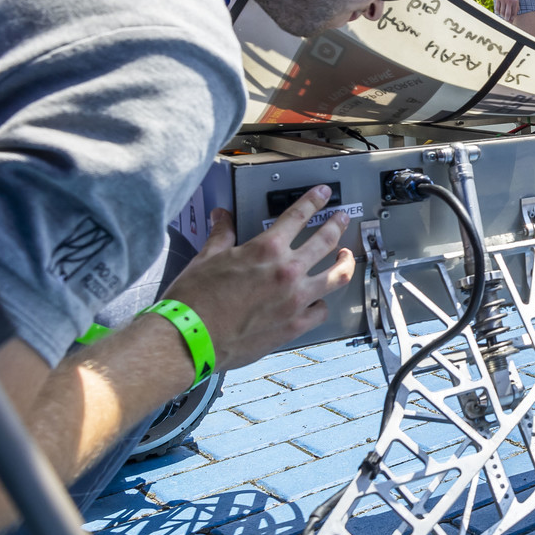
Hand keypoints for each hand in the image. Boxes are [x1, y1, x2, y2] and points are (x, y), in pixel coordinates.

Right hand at [162, 189, 355, 370]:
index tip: (323, 194)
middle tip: (342, 218)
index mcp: (266, 249)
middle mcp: (287, 271)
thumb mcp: (206, 258)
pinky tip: (321, 299)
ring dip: (345, 262)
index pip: (299, 215)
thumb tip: (222, 217)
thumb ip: (221, 234)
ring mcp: (296, 300)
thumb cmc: (194, 301)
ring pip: (338, 275)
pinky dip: (322, 303)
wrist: (188, 340)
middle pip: (327, 239)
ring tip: (345, 256)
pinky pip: (322, 311)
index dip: (314, 200)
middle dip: (337, 224)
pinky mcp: (295, 326)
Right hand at [495, 0, 519, 19]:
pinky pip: (496, 8)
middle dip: (507, 19)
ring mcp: (503, 0)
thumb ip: (516, 6)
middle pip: (507, 14)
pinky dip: (497, 11)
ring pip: (501, 12)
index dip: (512, 18)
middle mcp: (510, 1)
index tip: (511, 20)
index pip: (514, 13)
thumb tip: (513, 15)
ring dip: (502, 15)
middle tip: (506, 21)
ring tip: (502, 15)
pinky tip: (498, 12)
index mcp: (516, 1)